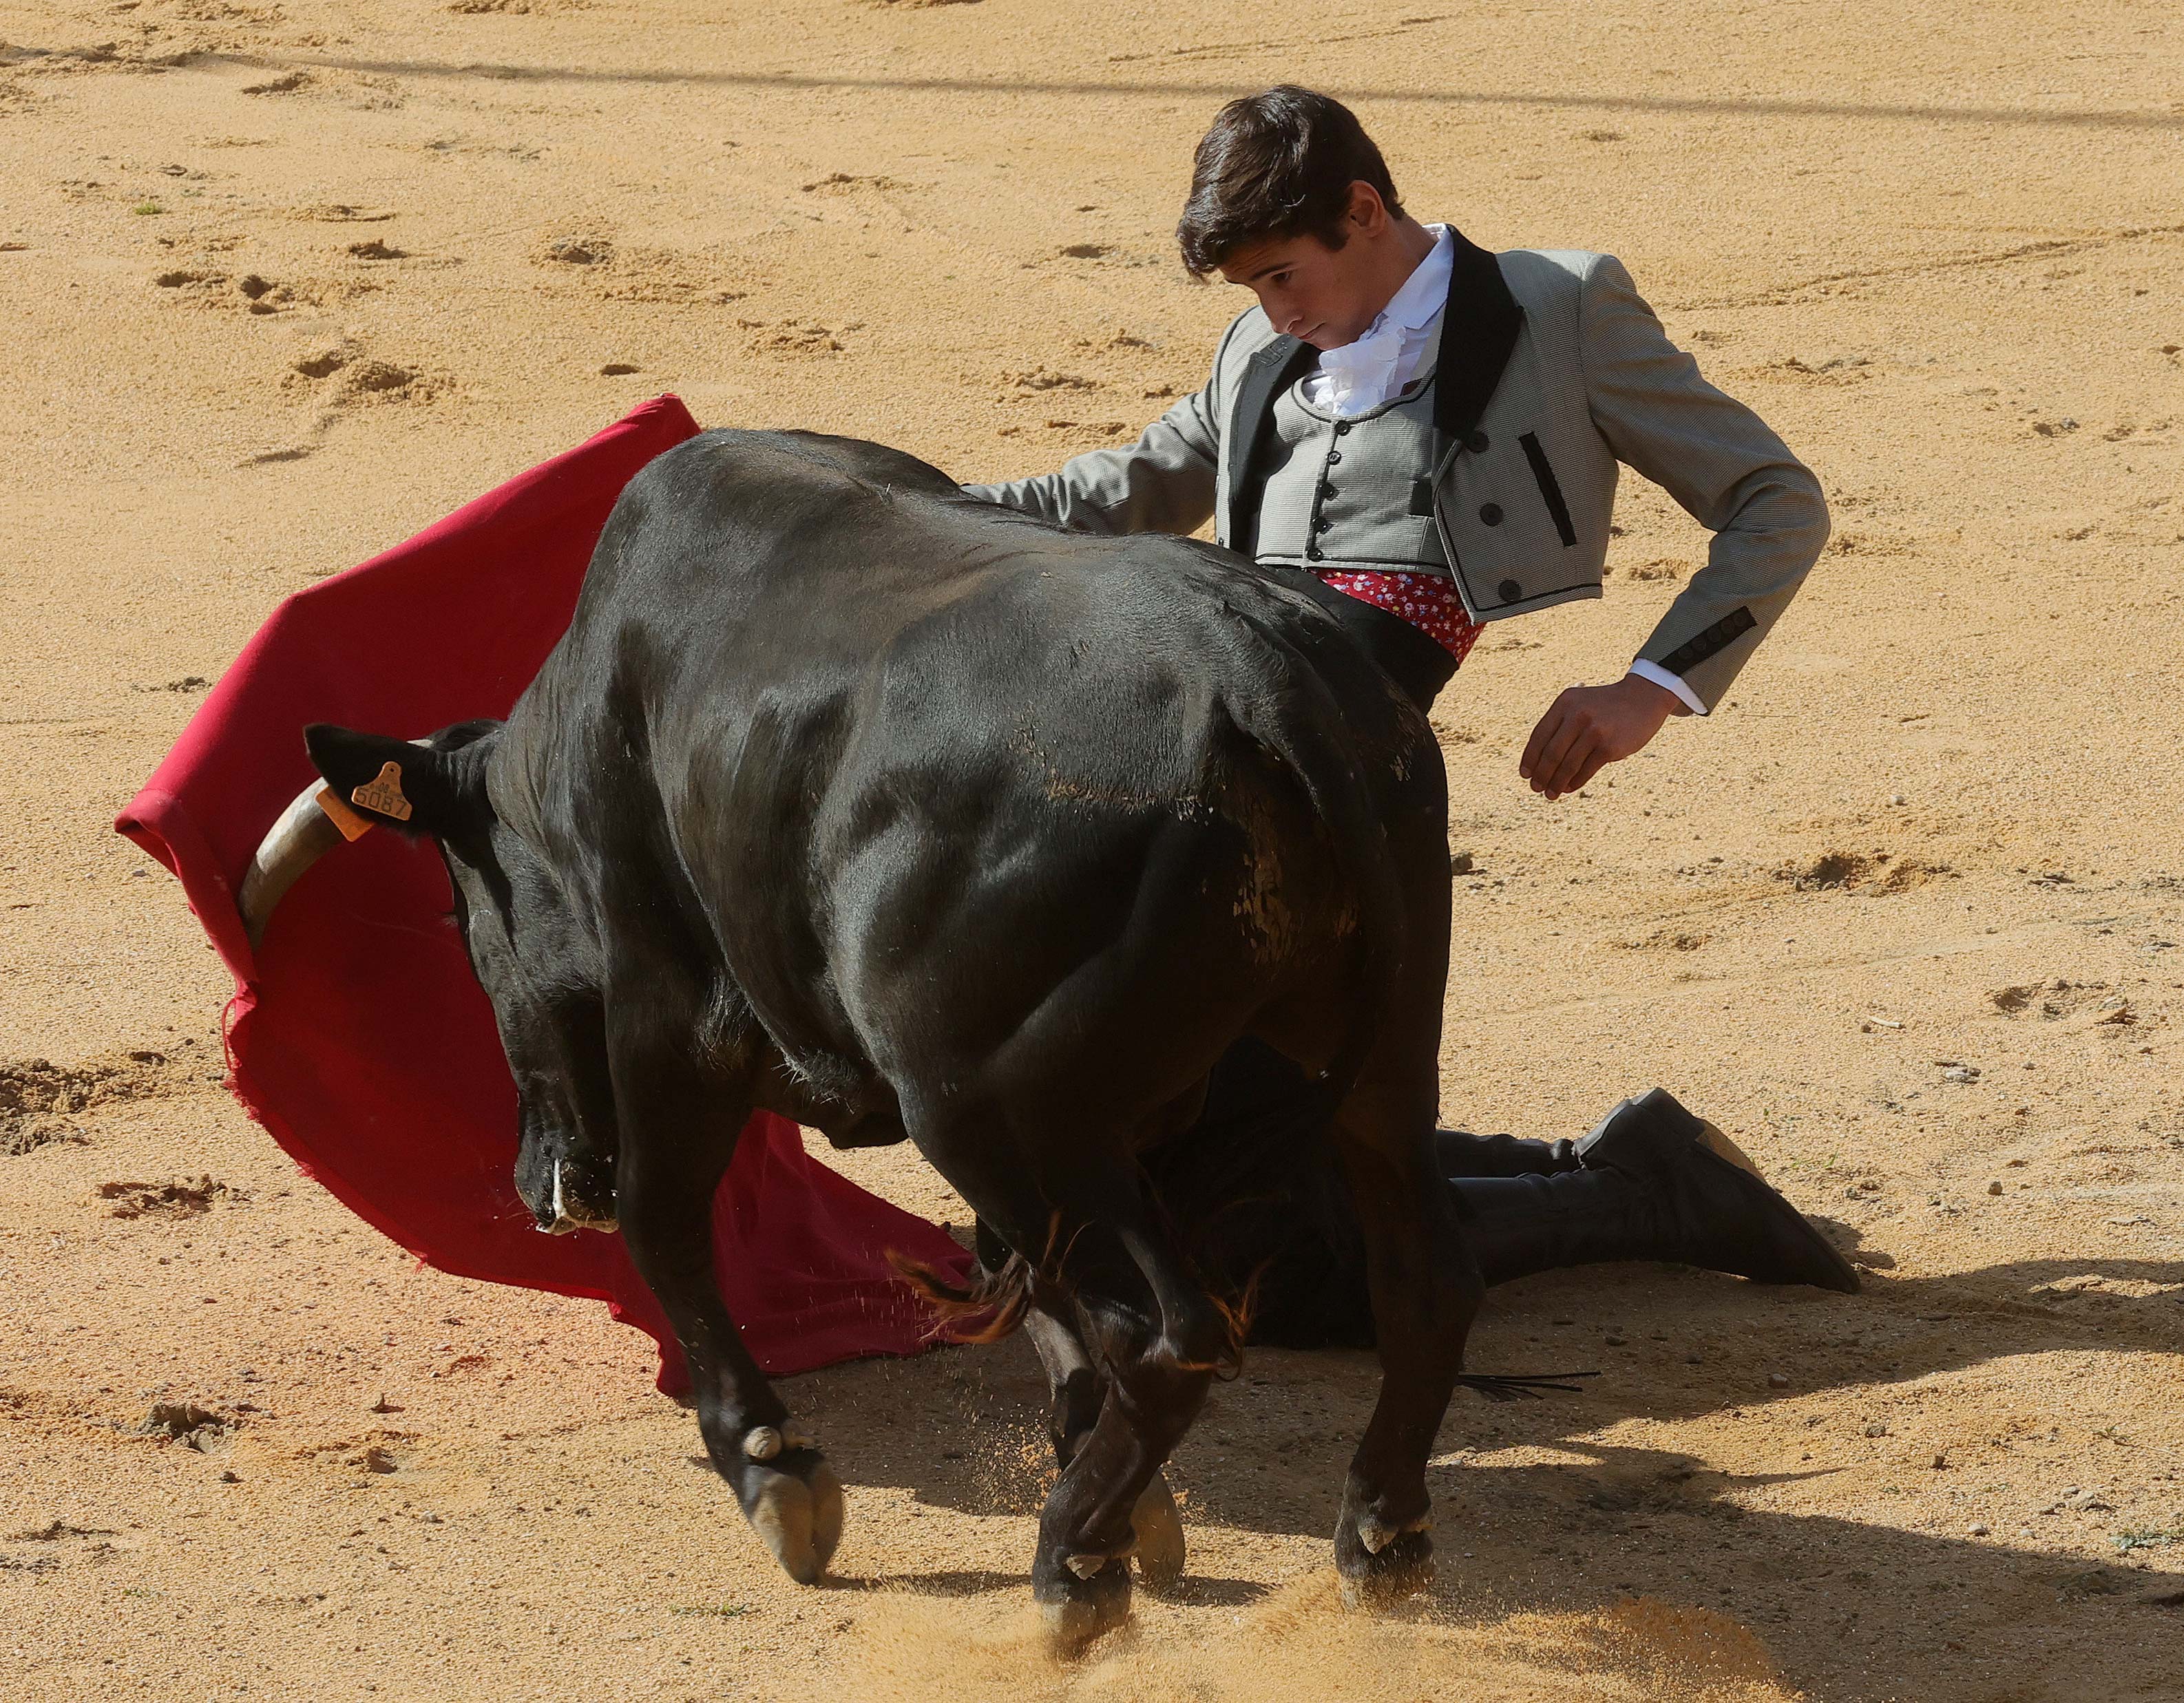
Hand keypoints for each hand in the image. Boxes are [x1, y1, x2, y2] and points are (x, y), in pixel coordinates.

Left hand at [1519, 674, 1686, 799]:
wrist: (1642, 699)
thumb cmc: (1604, 707)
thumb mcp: (1579, 705)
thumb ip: (1560, 726)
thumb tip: (1538, 763)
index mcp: (1565, 703)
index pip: (1539, 735)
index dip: (1530, 758)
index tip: (1525, 774)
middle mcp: (1578, 715)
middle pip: (1551, 753)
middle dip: (1541, 775)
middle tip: (1535, 788)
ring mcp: (1595, 731)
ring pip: (1567, 765)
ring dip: (1556, 783)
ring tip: (1550, 794)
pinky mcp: (1609, 747)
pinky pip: (1585, 770)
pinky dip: (1574, 783)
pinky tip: (1568, 788)